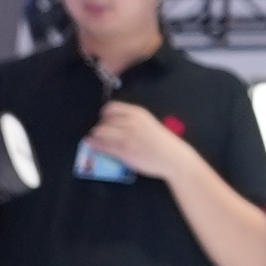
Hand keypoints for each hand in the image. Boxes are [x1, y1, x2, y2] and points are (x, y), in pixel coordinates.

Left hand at [81, 102, 200, 185]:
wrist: (172, 158)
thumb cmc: (162, 142)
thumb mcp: (148, 124)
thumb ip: (133, 121)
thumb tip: (113, 123)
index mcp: (137, 113)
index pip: (111, 108)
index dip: (104, 115)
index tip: (104, 121)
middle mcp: (130, 122)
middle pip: (104, 121)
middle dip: (99, 127)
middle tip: (100, 135)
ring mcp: (126, 137)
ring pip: (100, 132)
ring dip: (94, 136)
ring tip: (93, 141)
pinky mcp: (123, 152)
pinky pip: (102, 147)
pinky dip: (94, 146)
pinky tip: (92, 147)